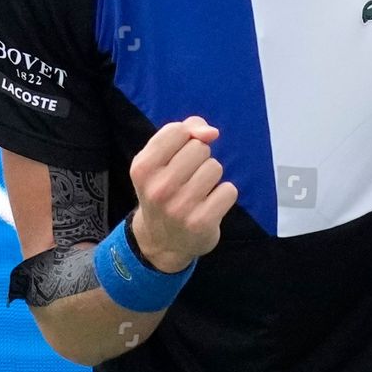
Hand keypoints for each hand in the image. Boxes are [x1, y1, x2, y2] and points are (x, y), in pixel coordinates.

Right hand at [129, 116, 237, 271]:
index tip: (178, 156)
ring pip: (215, 167)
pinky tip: (209, 205)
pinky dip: (223, 195)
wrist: (161, 240)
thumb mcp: (160, 158)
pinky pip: (229, 190)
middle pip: (199, 148)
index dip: (185, 139)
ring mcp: (180, 207)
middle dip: (199, 159)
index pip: (178, 131)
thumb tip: (211, 132)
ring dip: (211, 177)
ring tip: (197, 192)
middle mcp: (158, 188)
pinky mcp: (201, 222)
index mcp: (142, 168)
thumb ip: (184, 131)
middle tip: (187, 179)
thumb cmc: (164, 188)